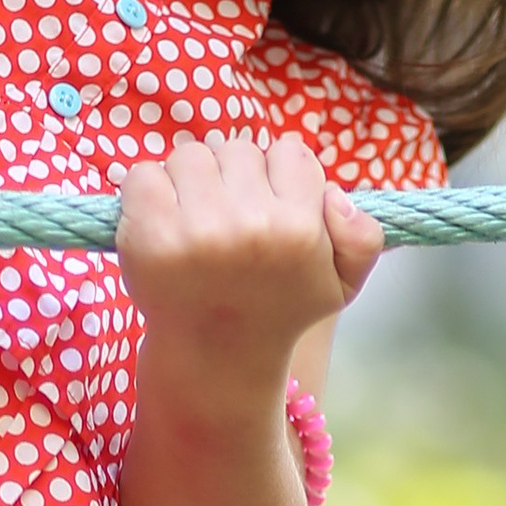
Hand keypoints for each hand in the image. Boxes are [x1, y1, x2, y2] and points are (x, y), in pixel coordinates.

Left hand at [116, 137, 380, 384]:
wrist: (215, 356)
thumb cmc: (277, 309)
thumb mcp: (341, 284)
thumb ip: (362, 237)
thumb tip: (333, 194)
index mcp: (298, 230)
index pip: (289, 152)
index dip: (278, 177)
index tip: (270, 210)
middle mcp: (249, 226)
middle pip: (238, 149)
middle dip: (233, 179)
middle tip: (230, 223)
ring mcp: (196, 230)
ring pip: (191, 156)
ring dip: (191, 182)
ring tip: (197, 223)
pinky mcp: (149, 236)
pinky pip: (143, 174)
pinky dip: (148, 191)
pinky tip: (164, 224)